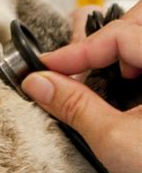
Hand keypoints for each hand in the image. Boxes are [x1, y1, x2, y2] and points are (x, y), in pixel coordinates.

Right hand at [22, 1, 141, 172]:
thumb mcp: (114, 143)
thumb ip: (74, 106)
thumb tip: (40, 82)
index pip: (120, 35)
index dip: (79, 49)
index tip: (48, 66)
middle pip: (137, 28)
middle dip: (106, 39)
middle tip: (77, 62)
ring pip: (141, 48)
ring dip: (119, 56)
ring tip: (96, 77)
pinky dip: (130, 73)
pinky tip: (118, 92)